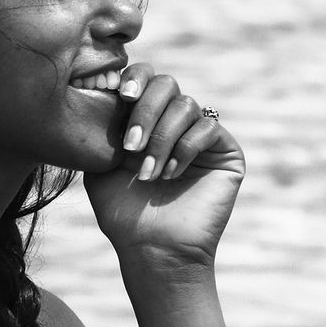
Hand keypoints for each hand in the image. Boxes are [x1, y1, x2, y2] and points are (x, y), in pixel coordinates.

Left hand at [84, 64, 244, 268]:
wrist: (152, 248)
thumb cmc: (124, 212)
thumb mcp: (100, 164)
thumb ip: (102, 127)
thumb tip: (99, 93)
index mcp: (147, 119)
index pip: (146, 78)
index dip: (135, 78)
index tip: (120, 94)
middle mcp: (176, 123)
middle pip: (167, 84)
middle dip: (145, 111)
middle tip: (130, 147)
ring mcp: (202, 136)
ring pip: (186, 106)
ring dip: (161, 139)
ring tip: (148, 174)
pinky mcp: (226, 152)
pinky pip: (208, 128)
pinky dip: (184, 149)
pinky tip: (170, 175)